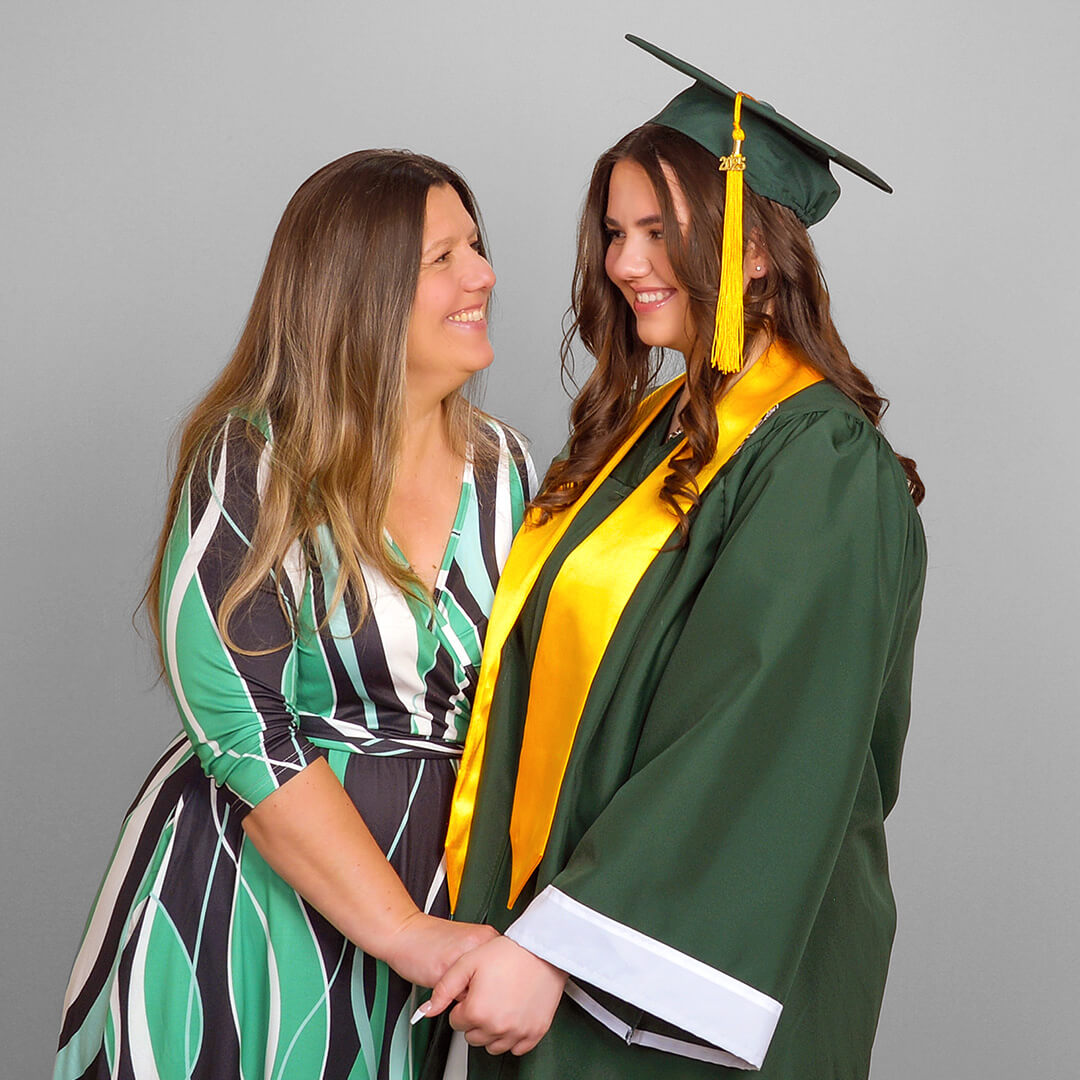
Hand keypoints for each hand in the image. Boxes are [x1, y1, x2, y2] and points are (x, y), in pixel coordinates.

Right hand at [382, 912, 497, 987]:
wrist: (405, 932)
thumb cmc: (432, 941)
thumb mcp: (466, 945)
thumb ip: (485, 961)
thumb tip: (501, 989)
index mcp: (487, 937)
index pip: (505, 974)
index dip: (492, 982)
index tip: (482, 979)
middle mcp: (478, 946)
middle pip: (492, 986)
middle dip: (480, 990)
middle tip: (463, 978)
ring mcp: (462, 960)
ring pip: (476, 994)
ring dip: (466, 994)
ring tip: (450, 975)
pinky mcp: (444, 974)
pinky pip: (455, 999)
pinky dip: (450, 997)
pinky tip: (440, 979)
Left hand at [421, 935, 566, 1055]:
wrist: (541, 950)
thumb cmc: (508, 953)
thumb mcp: (467, 963)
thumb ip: (444, 988)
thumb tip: (428, 1010)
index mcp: (477, 1011)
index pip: (456, 1021)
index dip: (462, 1004)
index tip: (473, 992)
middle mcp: (496, 1026)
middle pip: (473, 1036)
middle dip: (475, 1018)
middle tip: (486, 996)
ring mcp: (517, 1032)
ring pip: (493, 1046)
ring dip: (492, 1030)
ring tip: (499, 1004)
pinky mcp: (534, 1033)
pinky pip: (517, 1048)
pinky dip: (512, 1037)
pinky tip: (512, 1017)